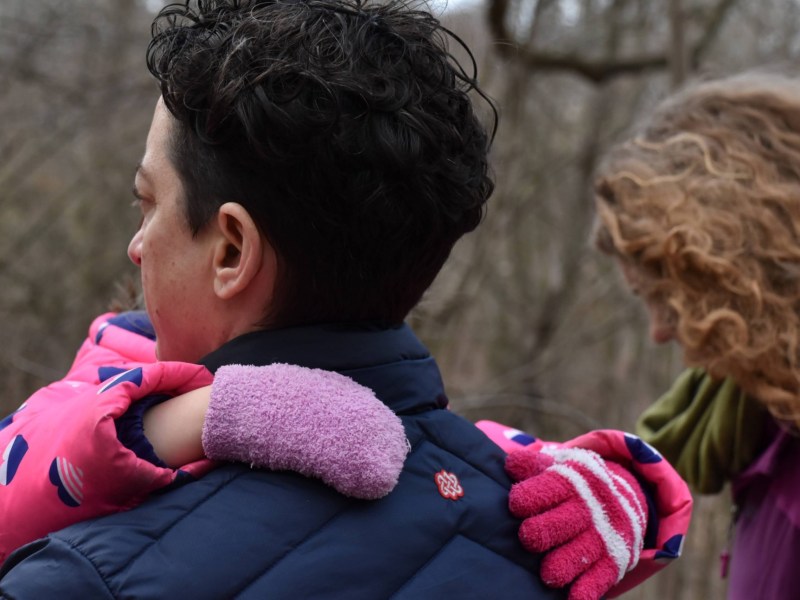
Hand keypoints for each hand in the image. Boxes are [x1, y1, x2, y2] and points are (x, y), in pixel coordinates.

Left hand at [506, 446, 646, 599]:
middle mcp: (588, 509)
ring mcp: (602, 536)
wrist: (626, 496)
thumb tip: (510, 463)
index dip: (531, 496)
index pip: (550, 488)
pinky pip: (602, 577)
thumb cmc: (574, 483)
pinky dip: (589, 589)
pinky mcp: (614, 559)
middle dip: (543, 531)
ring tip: (548, 575)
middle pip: (564, 522)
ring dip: (564, 565)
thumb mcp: (558, 467)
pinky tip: (575, 598)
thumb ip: (532, 466)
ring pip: (581, 553)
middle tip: (528, 538)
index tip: (516, 505)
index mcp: (571, 482)